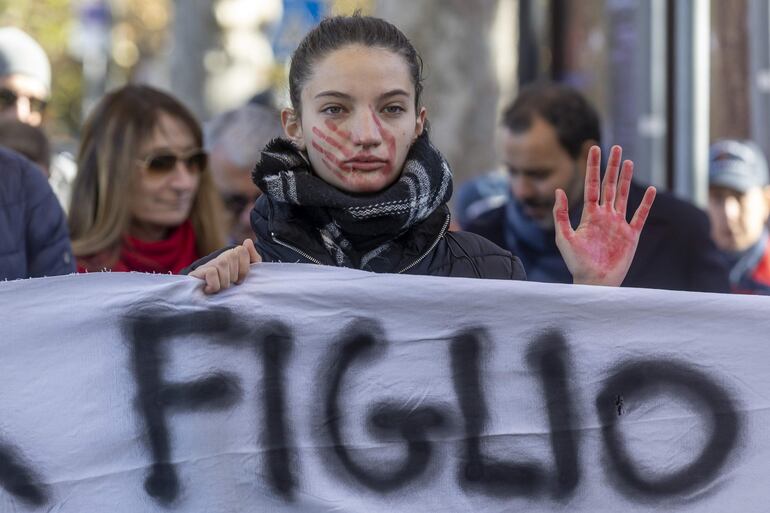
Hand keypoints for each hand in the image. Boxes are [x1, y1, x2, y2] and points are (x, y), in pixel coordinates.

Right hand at [189, 239, 261, 293]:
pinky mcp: (197, 272)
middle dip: (233, 276)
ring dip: (224, 282)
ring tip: (220, 288)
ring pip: (222, 263)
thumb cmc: (231, 289)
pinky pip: (212, 272)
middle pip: (232, 257)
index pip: (242, 250)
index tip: (240, 279)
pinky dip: (214, 285)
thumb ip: (253, 258)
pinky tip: (209, 289)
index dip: (244, 268)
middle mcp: (220, 257)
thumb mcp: (247, 274)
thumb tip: (248, 240)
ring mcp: (208, 264)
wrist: (207, 301)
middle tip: (228, 284)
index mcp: (233, 256)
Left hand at [553, 145, 655, 286]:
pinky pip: (640, 216)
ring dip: (626, 179)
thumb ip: (561, 214)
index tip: (594, 148)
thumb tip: (558, 190)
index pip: (592, 186)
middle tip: (616, 148)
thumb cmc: (576, 263)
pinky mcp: (631, 235)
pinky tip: (651, 190)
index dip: (593, 167)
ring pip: (624, 196)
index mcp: (589, 215)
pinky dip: (646, 203)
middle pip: (610, 186)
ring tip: (629, 161)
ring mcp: (618, 224)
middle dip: (612, 167)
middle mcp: (605, 216)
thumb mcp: (564, 237)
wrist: (593, 282)